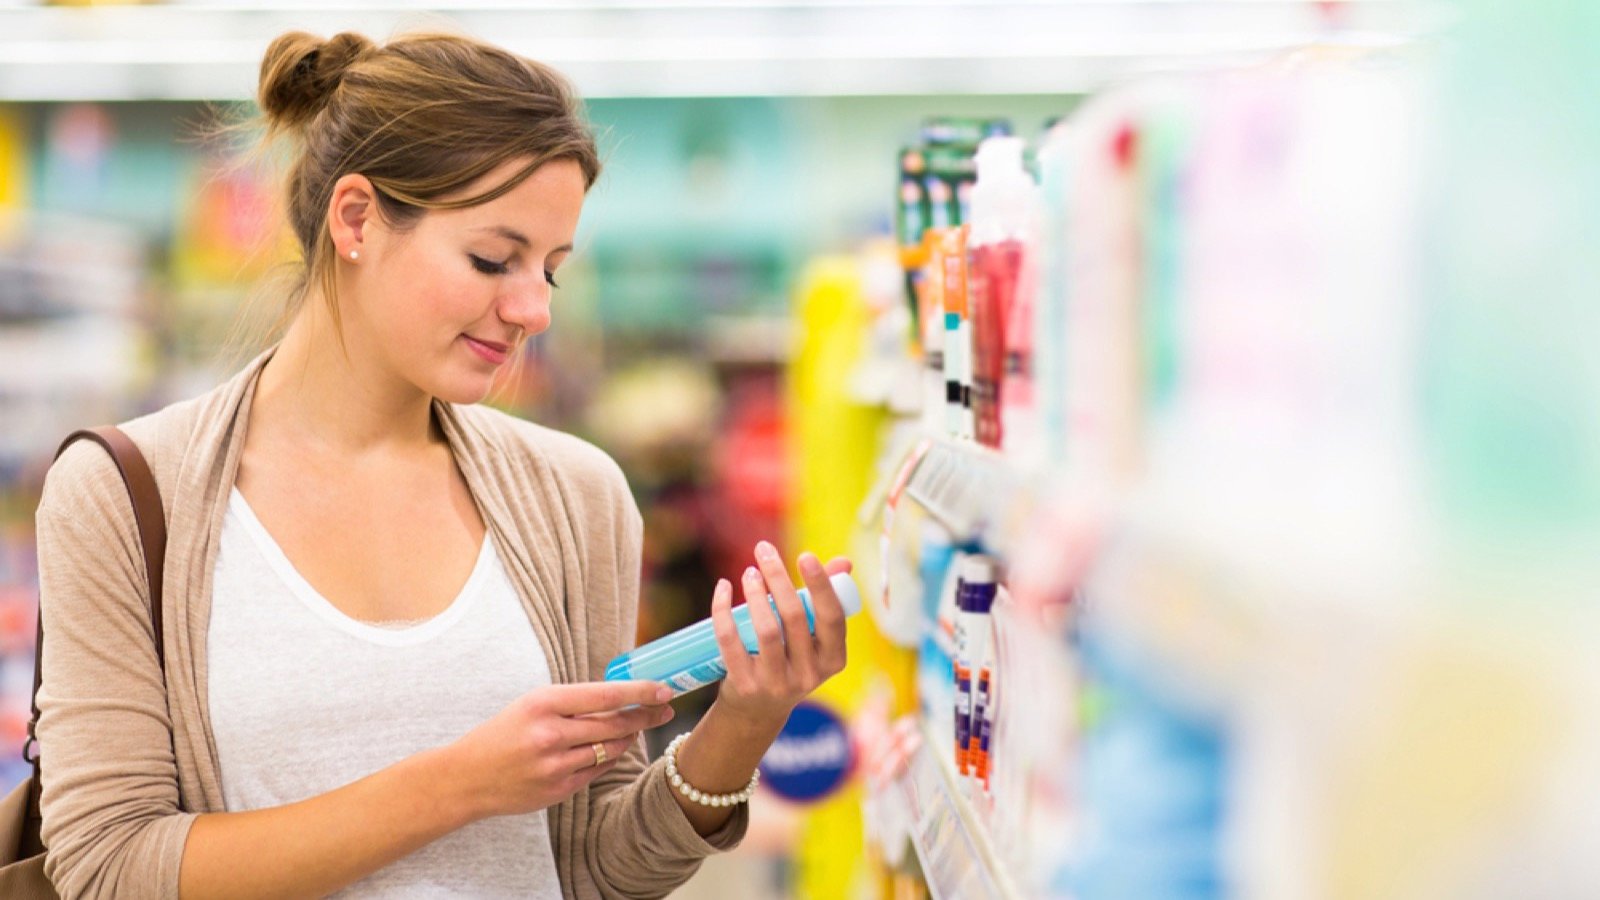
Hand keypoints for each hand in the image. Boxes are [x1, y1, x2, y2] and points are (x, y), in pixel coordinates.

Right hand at [446, 680, 674, 819]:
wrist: (467, 778)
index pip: (605, 695)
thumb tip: (621, 697)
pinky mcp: (559, 790)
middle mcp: (551, 734)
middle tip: (665, 708)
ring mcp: (555, 766)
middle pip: (615, 724)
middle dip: (645, 715)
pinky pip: (597, 770)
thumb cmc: (502, 733)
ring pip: (611, 749)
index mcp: (543, 703)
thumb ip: (572, 702)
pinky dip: (609, 757)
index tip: (664, 689)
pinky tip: (612, 748)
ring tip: (636, 727)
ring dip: (629, 737)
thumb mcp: (531, 704)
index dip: (640, 692)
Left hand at [709, 541, 850, 729]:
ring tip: (750, 572)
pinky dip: (723, 611)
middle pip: (795, 617)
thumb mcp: (813, 638)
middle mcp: (809, 675)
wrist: (758, 709)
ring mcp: (776, 683)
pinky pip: (731, 641)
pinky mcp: (745, 686)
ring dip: (755, 593)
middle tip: (764, 551)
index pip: (833, 617)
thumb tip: (843, 562)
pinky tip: (723, 588)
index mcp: (833, 659)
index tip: (805, 556)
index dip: (821, 585)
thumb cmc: (791, 659)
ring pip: (766, 630)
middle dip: (778, 578)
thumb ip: (826, 599)